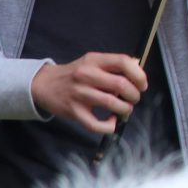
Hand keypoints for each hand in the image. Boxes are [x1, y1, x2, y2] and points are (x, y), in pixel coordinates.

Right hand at [32, 52, 146, 135]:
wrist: (44, 85)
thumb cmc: (73, 74)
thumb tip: (137, 66)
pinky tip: (111, 122)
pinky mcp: (74, 112)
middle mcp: (86, 75)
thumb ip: (113, 63)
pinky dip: (109, 126)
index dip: (139, 74)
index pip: (123, 62)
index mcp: (94, 60)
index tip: (142, 85)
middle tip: (133, 99)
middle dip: (134, 95)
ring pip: (112, 103)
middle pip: (121, 84)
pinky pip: (96, 124)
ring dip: (125, 109)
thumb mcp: (91, 62)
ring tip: (125, 110)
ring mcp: (79, 94)